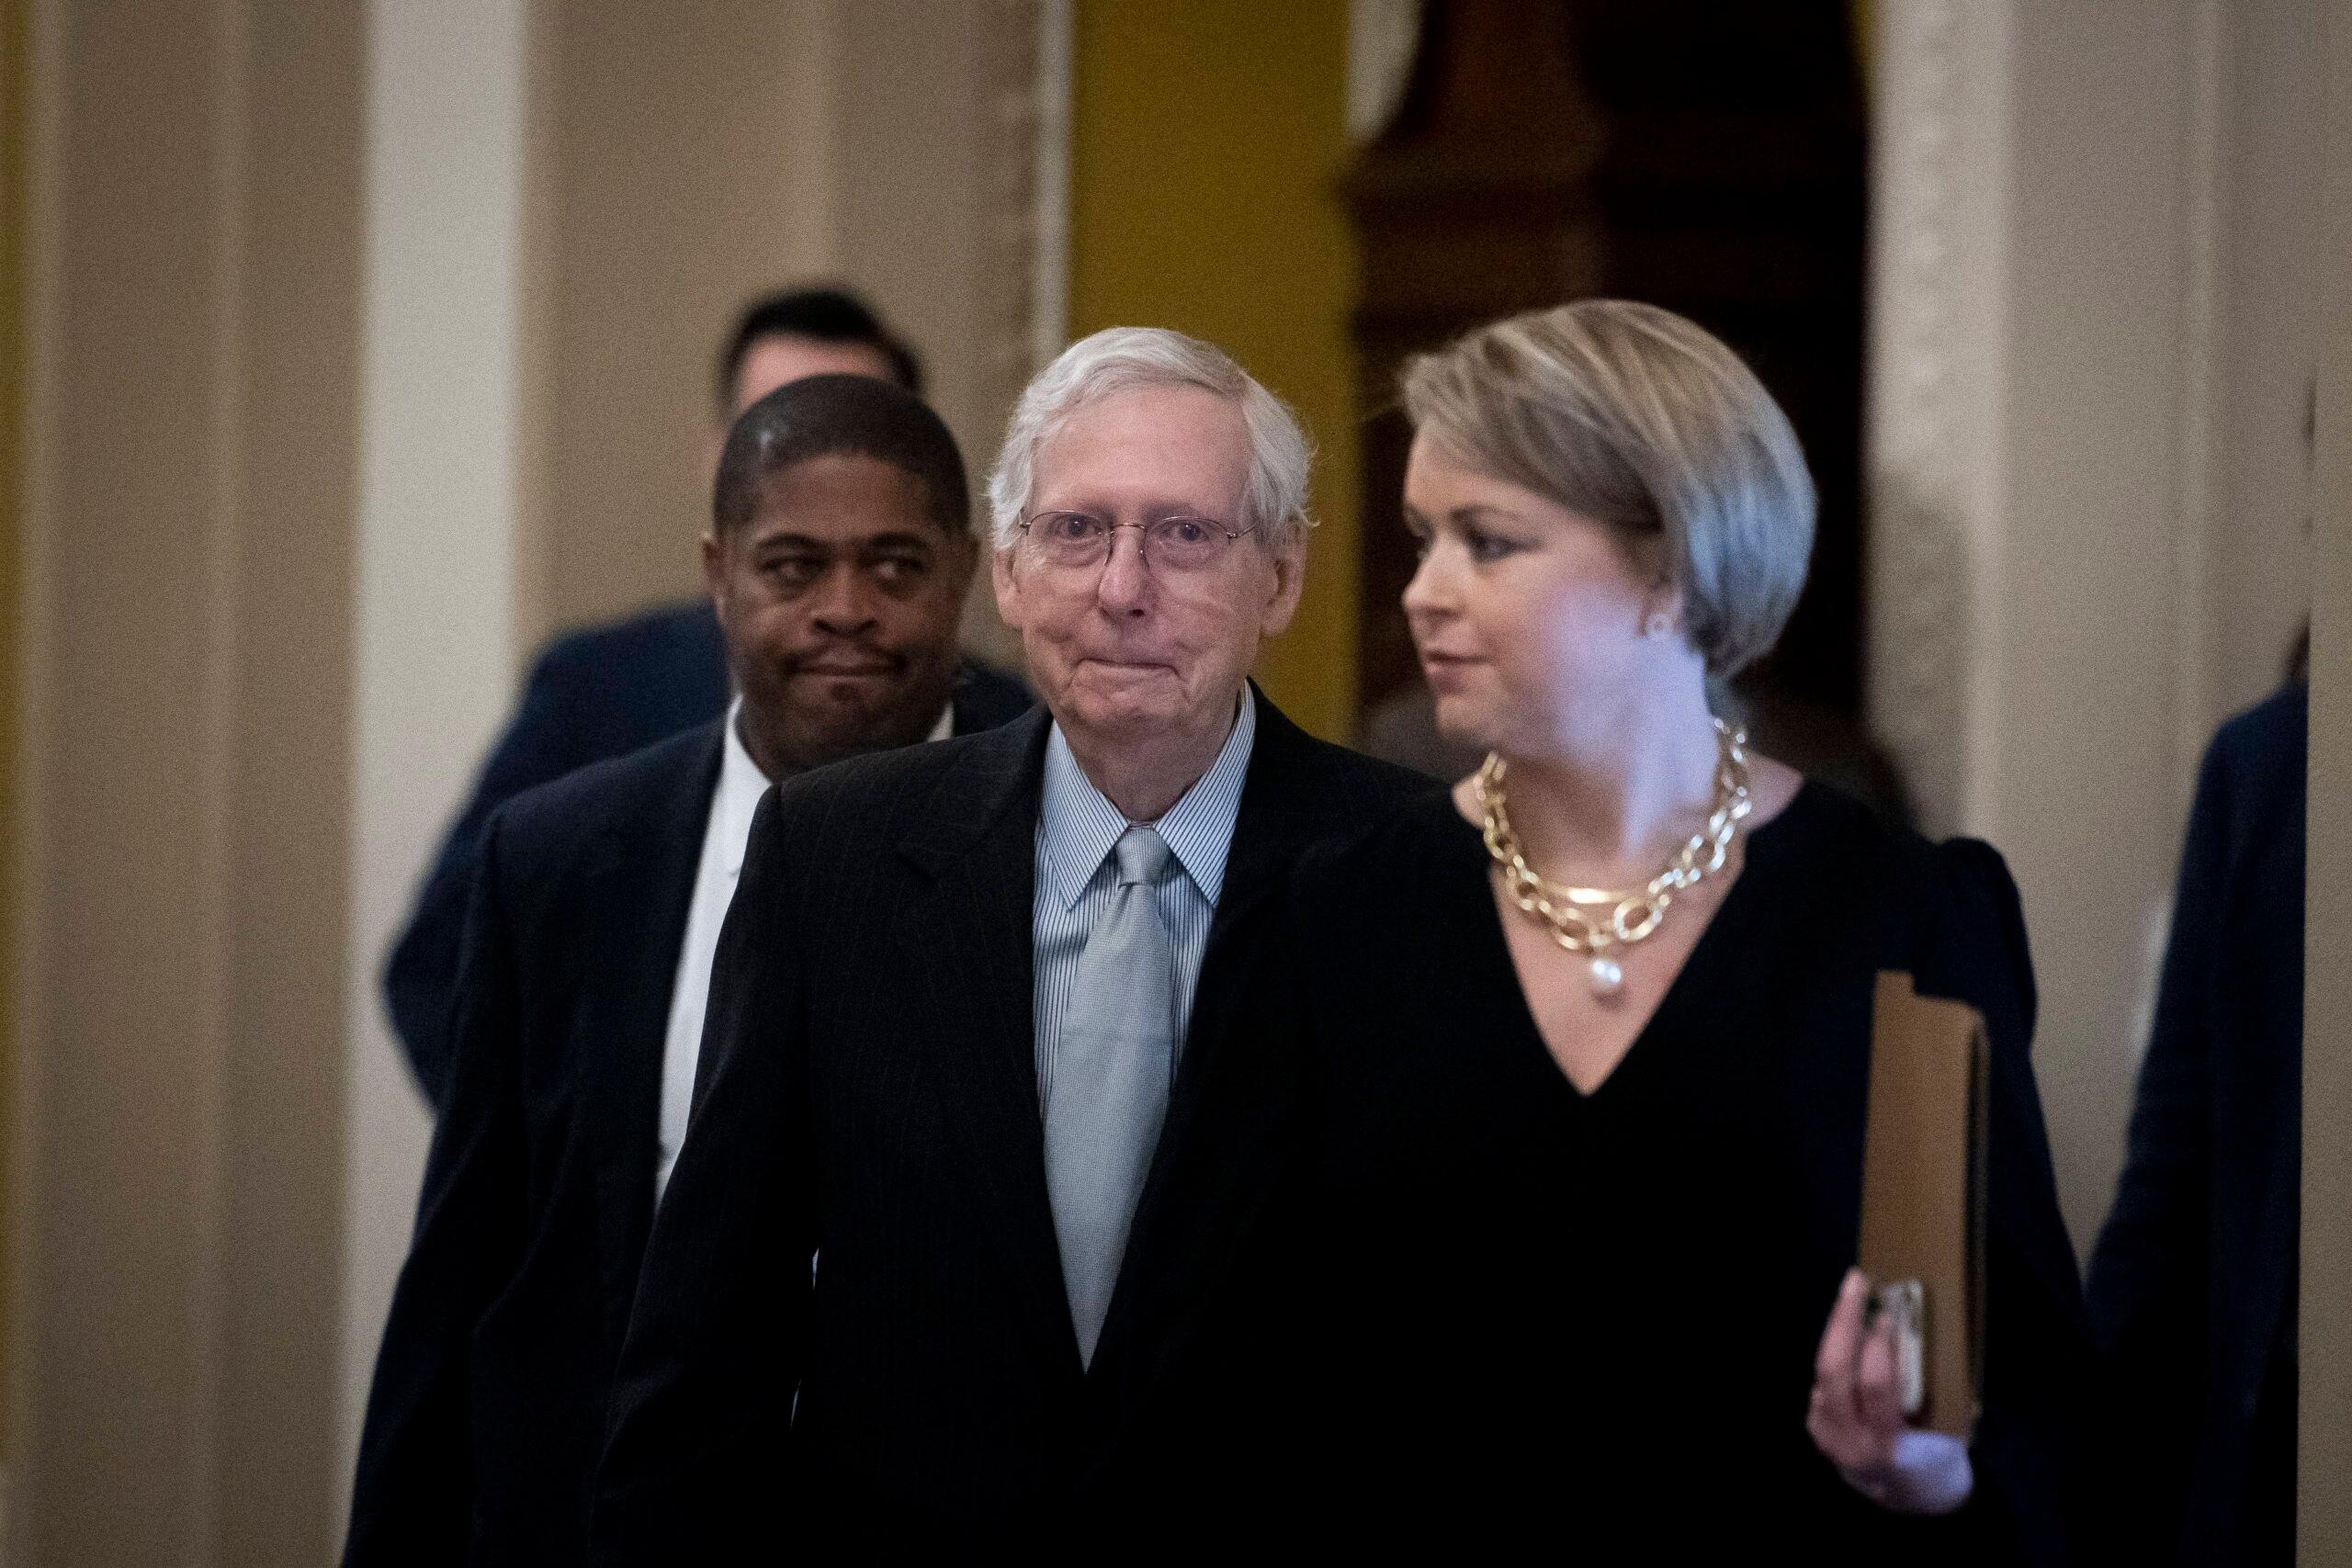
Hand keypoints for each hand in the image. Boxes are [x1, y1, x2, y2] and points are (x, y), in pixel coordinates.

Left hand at [1806, 1268, 1972, 1513]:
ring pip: (1822, 1373)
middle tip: (1856, 1284)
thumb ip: (1922, 1393)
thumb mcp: (1943, 1436)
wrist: (1909, 1503)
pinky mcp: (1816, 1429)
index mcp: (1886, 1446)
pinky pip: (1822, 1383)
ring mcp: (1826, 1437)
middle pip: (1834, 1371)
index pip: (1875, 1387)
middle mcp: (1848, 1441)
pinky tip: (1847, 1333)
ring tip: (1851, 1298)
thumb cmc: (1937, 1464)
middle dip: (1843, 1322)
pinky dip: (1836, 1355)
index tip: (1888, 1313)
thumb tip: (1908, 1335)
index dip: (1879, 1347)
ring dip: (1837, 1332)